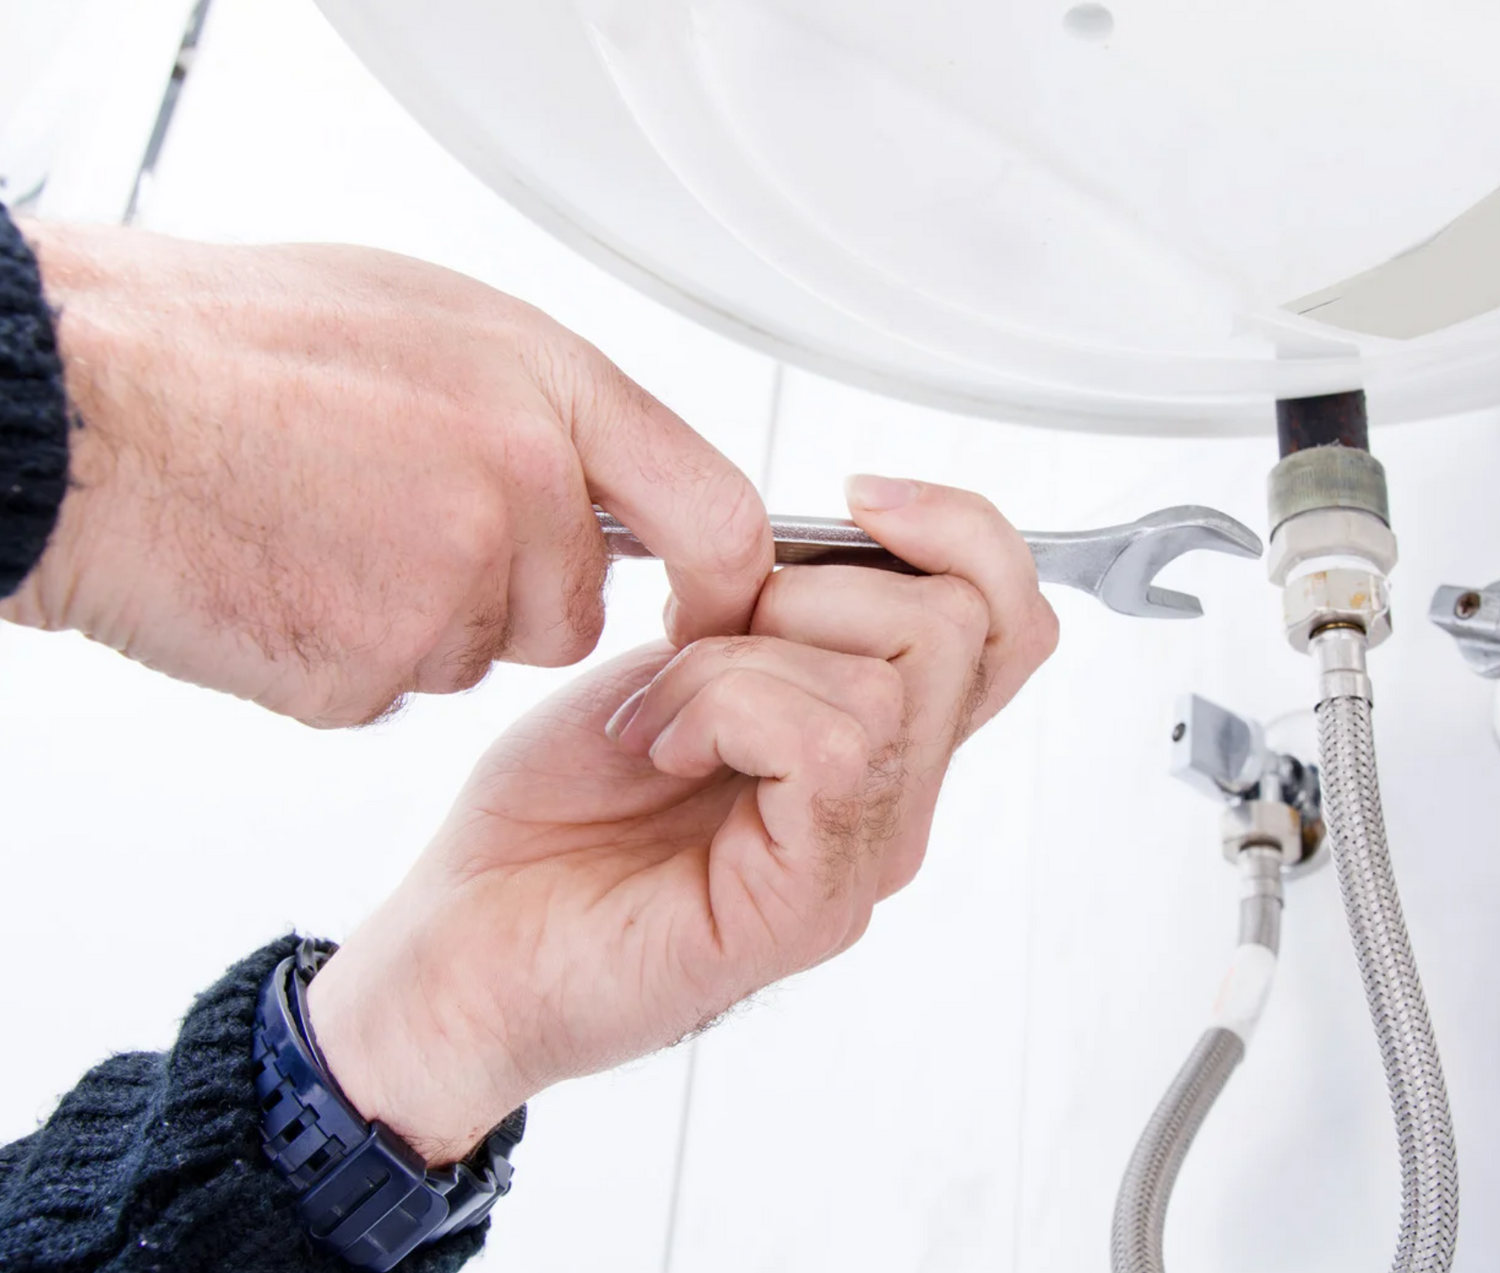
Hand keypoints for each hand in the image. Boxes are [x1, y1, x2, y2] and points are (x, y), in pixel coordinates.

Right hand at [0, 223, 770, 724]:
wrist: (76, 410)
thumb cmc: (225, 345)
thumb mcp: (425, 317)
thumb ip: (536, 403)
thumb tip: (601, 468)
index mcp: (547, 389)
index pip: (716, 513)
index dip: (722, 581)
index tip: (709, 609)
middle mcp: (520, 491)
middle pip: (574, 607)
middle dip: (510, 592)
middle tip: (396, 523)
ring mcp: (449, 590)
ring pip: (476, 649)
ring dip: (415, 618)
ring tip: (316, 528)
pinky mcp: (373, 673)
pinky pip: (390, 689)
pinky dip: (341, 654)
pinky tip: (280, 576)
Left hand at [304, 479, 1057, 1162]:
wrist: (462, 953)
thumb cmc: (549, 820)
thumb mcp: (670, 663)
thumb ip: (771, 614)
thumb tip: (832, 545)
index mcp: (876, 740)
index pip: (1006, 619)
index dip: (963, 532)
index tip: (859, 500)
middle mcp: (893, 802)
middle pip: (958, 624)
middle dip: (809, 588)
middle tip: (697, 644)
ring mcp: (861, 858)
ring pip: (889, 679)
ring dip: (738, 659)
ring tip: (658, 714)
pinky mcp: (811, 904)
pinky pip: (832, 746)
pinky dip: (726, 710)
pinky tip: (661, 748)